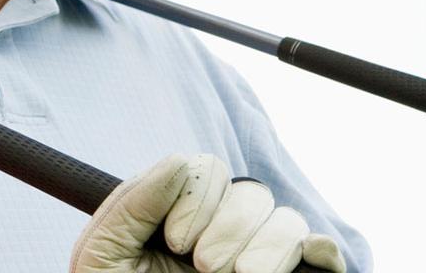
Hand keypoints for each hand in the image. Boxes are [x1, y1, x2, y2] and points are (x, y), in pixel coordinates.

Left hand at [70, 153, 347, 272]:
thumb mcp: (104, 253)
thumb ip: (132, 203)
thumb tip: (178, 162)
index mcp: (179, 217)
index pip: (207, 171)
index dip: (196, 198)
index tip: (175, 241)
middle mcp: (222, 233)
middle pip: (250, 193)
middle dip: (228, 226)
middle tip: (204, 267)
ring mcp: (258, 259)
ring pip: (287, 220)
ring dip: (267, 244)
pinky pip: (321, 253)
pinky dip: (320, 250)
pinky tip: (301, 259)